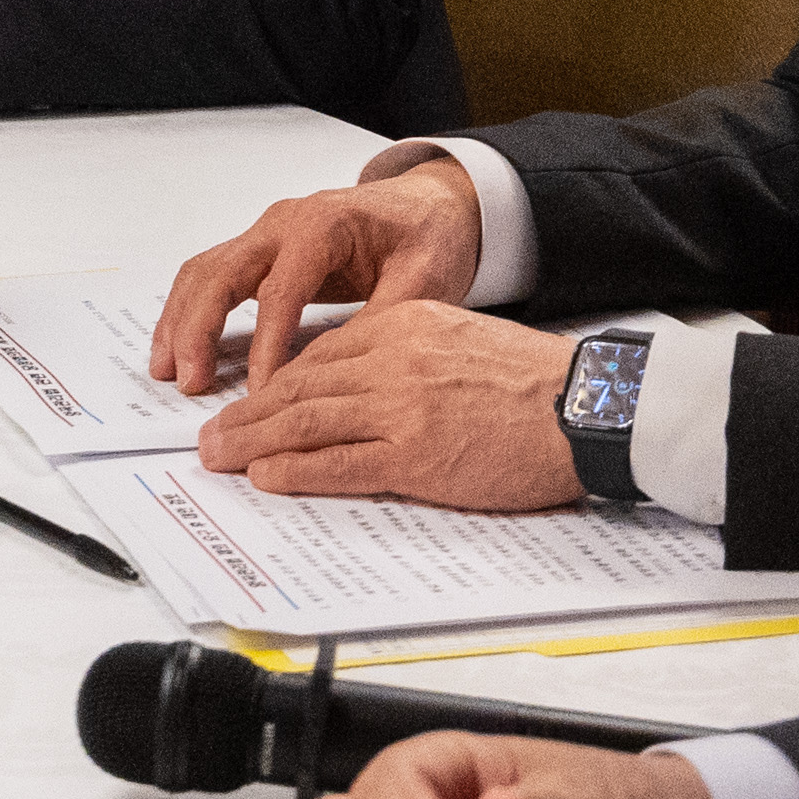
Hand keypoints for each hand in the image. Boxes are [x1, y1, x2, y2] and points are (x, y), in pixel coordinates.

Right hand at [151, 158, 486, 390]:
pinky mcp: (261, 250)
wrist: (427, 206)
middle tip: (191, 382)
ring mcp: (266, 233)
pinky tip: (179, 349)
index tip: (261, 394)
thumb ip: (387, 320)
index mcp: (324, 225)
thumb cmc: (428, 237)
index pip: (280, 291)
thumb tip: (347, 370)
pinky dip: (188, 311)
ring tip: (169, 372)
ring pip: (205, 272)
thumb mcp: (426, 279)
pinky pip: (212, 276)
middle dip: (199, 330)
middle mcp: (284, 222)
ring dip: (181, 321)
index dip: (266, 347)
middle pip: (222, 273)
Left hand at [197, 301, 581, 507]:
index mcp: (405, 324)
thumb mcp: (460, 339)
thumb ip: (409, 351)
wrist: (586, 407)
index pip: (321, 353)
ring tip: (219, 457)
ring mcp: (401, 408)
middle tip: (211, 434)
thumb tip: (362, 381)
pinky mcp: (415, 456)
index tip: (250, 398)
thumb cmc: (533, 382)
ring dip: (253, 441)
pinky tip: (265, 474)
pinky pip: (339, 463)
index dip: (276, 380)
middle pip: (301, 386)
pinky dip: (295, 469)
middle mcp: (394, 360)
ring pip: (306, 421)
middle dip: (249, 412)